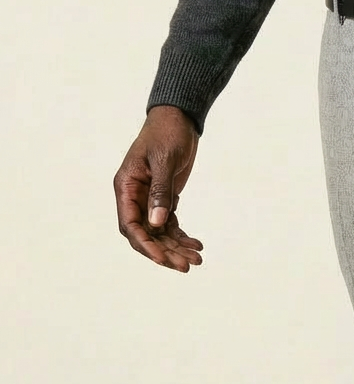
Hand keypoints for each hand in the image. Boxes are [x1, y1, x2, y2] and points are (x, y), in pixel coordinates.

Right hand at [113, 105, 203, 271]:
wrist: (179, 117)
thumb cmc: (167, 133)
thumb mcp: (164, 161)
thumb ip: (160, 191)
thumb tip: (156, 224)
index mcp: (126, 187)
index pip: (130, 225)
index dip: (145, 245)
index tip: (162, 259)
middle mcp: (134, 197)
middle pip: (146, 234)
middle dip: (165, 252)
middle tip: (186, 266)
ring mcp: (149, 199)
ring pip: (159, 232)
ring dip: (176, 247)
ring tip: (197, 260)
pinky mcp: (164, 197)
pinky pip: (170, 223)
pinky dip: (182, 235)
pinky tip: (197, 245)